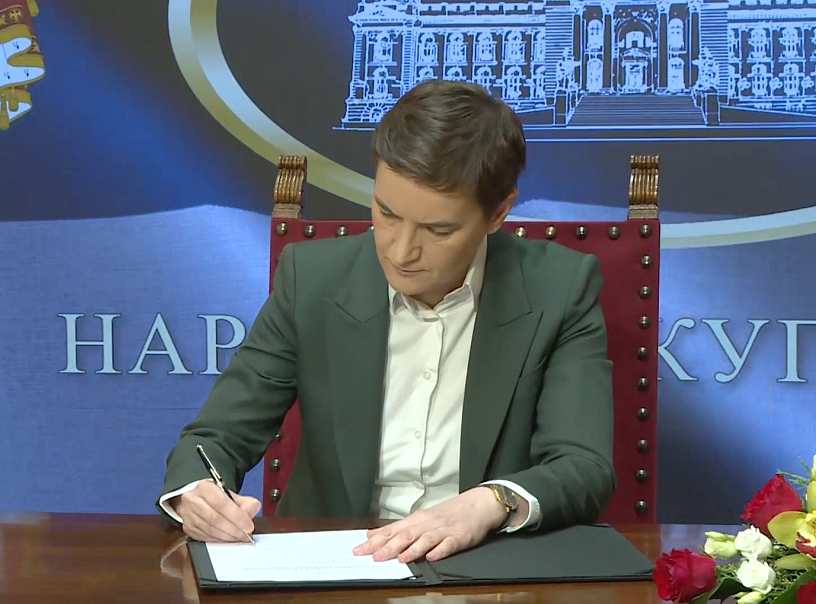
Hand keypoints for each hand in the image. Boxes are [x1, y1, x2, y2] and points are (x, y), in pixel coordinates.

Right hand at [172, 481, 259, 542]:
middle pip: (215, 519)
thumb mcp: (229, 494)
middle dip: (233, 529)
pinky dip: (219, 540)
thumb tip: (252, 510)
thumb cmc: (214, 496)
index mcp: (204, 487)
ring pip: (209, 530)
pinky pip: (205, 537)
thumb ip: (244, 502)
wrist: (195, 498)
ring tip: (239, 537)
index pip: (222, 503)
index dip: (237, 516)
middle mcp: (193, 500)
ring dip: (227, 536)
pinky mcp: (188, 528)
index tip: (248, 526)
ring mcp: (188, 515)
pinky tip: (228, 539)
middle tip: (246, 535)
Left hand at [353, 487, 506, 563]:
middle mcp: (426, 524)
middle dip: (388, 547)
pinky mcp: (459, 538)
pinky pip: (448, 545)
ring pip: (425, 540)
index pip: (391, 531)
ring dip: (412, 549)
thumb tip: (372, 535)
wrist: (476, 504)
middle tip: (373, 557)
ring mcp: (443, 531)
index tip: (358, 550)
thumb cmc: (447, 513)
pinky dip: (440, 551)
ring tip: (400, 558)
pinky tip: (432, 557)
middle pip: (405, 536)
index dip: (375, 541)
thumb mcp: (420, 518)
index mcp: (416, 520)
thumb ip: (397, 529)